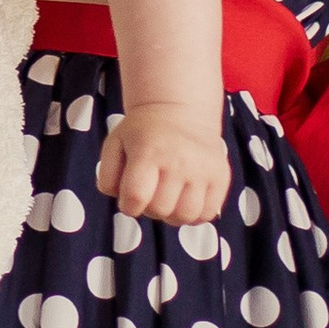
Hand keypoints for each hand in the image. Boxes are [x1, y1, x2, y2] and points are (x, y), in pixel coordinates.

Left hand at [97, 102, 230, 224]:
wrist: (181, 111)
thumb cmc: (143, 133)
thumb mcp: (115, 143)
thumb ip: (107, 175)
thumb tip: (121, 199)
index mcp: (148, 151)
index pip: (135, 198)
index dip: (128, 206)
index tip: (130, 196)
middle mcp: (178, 160)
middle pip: (159, 210)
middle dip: (150, 208)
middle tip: (151, 191)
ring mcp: (202, 169)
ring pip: (185, 216)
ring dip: (172, 214)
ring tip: (169, 196)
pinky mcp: (220, 177)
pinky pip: (207, 214)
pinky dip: (194, 214)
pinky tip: (185, 197)